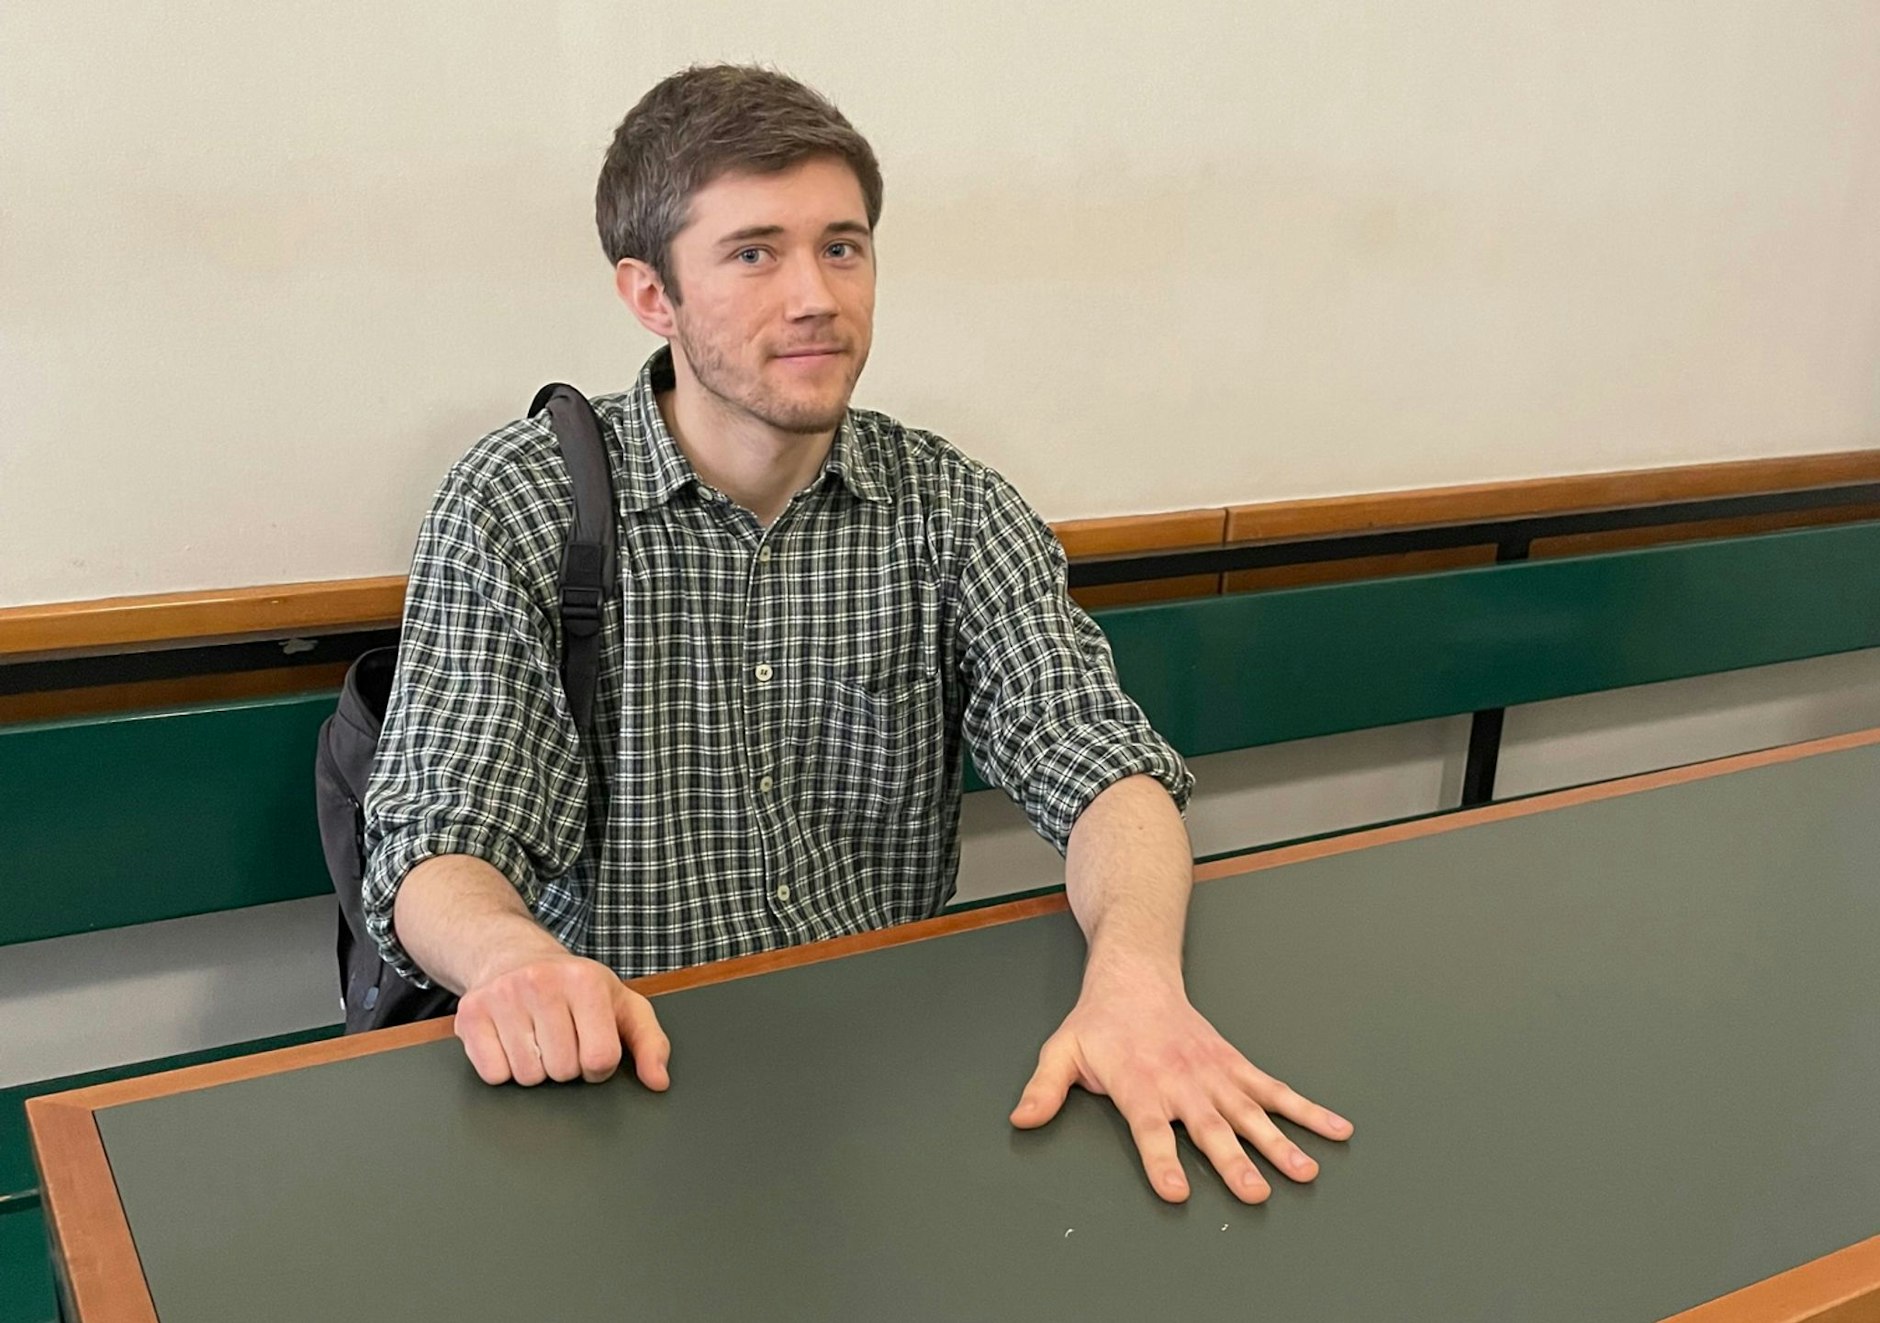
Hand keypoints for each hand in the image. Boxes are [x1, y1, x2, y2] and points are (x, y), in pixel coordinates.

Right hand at [455, 950, 670, 1089]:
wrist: (515, 957)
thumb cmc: (575, 988)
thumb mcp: (622, 1005)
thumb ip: (650, 1042)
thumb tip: (658, 1081)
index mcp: (586, 981)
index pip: (600, 1057)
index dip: (598, 1065)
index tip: (592, 1046)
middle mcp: (541, 983)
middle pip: (561, 1071)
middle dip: (565, 1066)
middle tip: (560, 1038)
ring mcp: (502, 996)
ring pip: (527, 1076)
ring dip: (535, 1069)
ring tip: (537, 1037)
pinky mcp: (470, 1014)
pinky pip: (493, 1075)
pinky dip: (503, 1069)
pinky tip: (511, 1041)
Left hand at [1010, 967, 1350, 1203]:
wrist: (1136, 977)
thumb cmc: (1099, 1024)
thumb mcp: (1061, 1051)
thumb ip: (1043, 1088)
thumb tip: (1020, 1119)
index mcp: (1139, 1086)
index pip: (1151, 1130)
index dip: (1162, 1160)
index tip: (1175, 1191)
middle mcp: (1181, 1083)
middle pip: (1210, 1128)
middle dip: (1233, 1161)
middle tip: (1255, 1192)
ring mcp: (1214, 1075)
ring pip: (1251, 1113)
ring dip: (1280, 1142)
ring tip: (1305, 1172)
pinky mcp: (1235, 1065)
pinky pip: (1275, 1089)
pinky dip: (1307, 1110)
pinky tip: (1335, 1129)